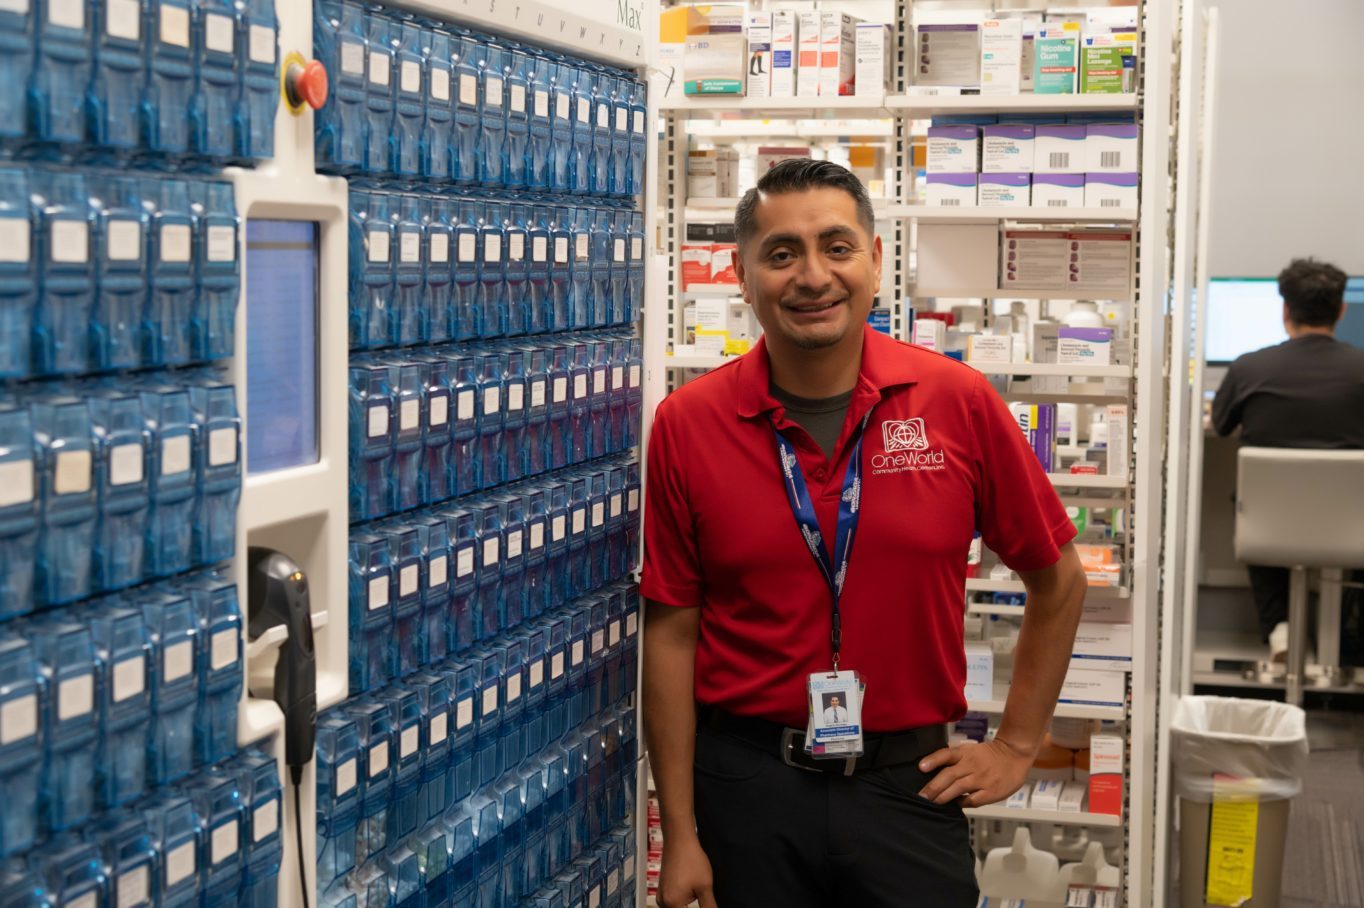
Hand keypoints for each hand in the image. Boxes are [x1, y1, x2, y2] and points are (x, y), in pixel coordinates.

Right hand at [657, 833, 717, 907]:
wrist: (679, 840)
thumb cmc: (690, 859)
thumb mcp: (705, 887)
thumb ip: (709, 906)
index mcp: (672, 904)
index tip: (706, 904)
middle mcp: (663, 902)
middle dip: (692, 907)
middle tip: (703, 896)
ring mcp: (661, 895)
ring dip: (687, 906)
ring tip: (699, 895)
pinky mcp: (663, 889)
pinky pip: (672, 903)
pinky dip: (682, 903)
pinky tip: (692, 895)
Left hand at [916, 738, 1033, 807]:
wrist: (1014, 755)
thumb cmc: (989, 755)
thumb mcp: (970, 751)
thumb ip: (954, 761)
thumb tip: (934, 775)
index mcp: (965, 753)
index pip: (946, 754)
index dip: (933, 760)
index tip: (921, 767)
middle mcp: (972, 764)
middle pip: (949, 775)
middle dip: (933, 787)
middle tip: (921, 796)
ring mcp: (981, 778)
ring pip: (958, 788)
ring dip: (943, 797)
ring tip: (932, 803)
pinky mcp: (991, 791)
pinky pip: (972, 800)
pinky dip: (962, 803)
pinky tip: (956, 804)